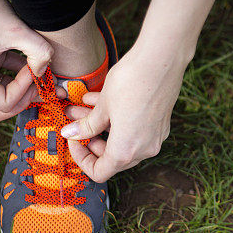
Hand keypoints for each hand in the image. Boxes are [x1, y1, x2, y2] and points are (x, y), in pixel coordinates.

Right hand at [0, 0, 52, 124]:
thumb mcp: (20, 32)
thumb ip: (40, 54)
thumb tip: (47, 71)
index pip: (4, 104)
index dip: (27, 89)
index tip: (37, 69)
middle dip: (19, 103)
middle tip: (38, 89)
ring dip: (17, 90)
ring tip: (38, 75)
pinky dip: (13, 76)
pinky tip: (29, 63)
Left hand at [61, 43, 186, 181]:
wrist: (161, 60)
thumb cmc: (131, 83)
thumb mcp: (102, 106)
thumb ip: (87, 125)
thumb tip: (70, 134)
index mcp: (126, 151)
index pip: (99, 172)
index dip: (81, 159)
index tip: (73, 140)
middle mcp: (144, 149)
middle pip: (112, 158)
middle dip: (90, 140)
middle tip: (76, 123)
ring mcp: (154, 137)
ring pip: (123, 140)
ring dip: (101, 126)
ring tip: (83, 105)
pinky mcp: (160, 123)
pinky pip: (135, 130)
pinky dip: (118, 121)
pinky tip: (102, 99)